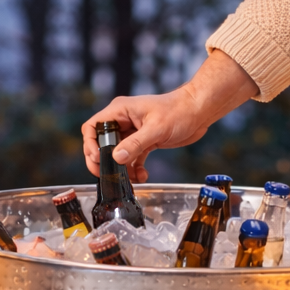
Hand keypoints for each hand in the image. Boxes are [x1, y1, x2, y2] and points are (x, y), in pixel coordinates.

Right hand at [82, 50, 258, 181]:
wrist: (198, 112)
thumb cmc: (178, 111)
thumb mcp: (156, 129)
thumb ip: (135, 144)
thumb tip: (116, 158)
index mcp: (120, 111)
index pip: (93, 127)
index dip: (90, 145)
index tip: (98, 160)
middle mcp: (123, 121)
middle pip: (101, 144)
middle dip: (104, 162)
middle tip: (110, 176)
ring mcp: (132, 132)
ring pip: (116, 155)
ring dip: (122, 169)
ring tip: (131, 179)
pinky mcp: (143, 142)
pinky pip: (131, 159)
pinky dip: (134, 169)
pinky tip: (142, 175)